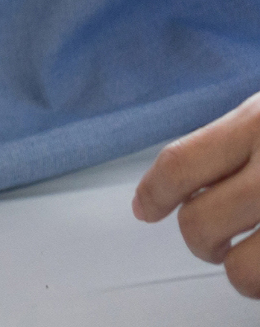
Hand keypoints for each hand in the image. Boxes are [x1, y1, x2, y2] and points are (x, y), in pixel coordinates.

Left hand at [133, 91, 259, 297]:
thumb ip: (241, 137)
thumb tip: (194, 175)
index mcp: (258, 122)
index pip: (180, 163)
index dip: (154, 193)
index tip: (145, 209)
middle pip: (201, 222)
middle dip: (201, 240)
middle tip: (215, 242)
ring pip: (244, 269)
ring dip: (241, 271)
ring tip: (253, 259)